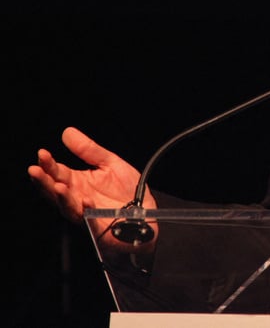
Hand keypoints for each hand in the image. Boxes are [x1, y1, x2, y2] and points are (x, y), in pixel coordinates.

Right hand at [28, 126, 157, 245]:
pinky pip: (91, 220)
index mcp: (77, 183)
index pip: (57, 173)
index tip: (42, 153)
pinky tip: (85, 201)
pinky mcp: (100, 226)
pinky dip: (87, 212)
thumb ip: (89, 150)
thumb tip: (68, 132)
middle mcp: (77, 199)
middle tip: (35, 170)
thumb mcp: (110, 163)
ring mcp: (86, 214)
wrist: (145, 211)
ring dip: (62, 198)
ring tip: (58, 186)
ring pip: (68, 208)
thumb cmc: (125, 189)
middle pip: (55, 192)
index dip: (48, 164)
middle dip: (44, 182)